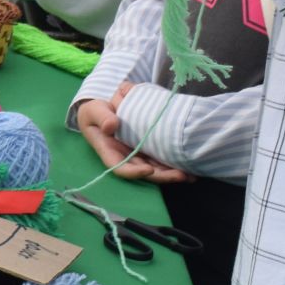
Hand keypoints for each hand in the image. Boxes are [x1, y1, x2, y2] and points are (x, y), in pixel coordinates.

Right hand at [76, 90, 190, 183]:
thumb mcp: (93, 110)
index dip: (134, 172)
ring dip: (172, 173)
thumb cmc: (95, 112)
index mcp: (109, 151)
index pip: (119, 167)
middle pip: (143, 172)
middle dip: (162, 176)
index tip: (148, 170)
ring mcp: (138, 154)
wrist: (104, 108)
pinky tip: (190, 165)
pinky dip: (174, 163)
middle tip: (181, 175)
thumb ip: (101, 116)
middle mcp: (125, 157)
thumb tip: (111, 125)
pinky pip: (161, 158)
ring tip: (191, 175)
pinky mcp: (148, 148)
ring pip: (155, 168)